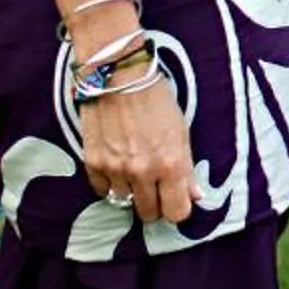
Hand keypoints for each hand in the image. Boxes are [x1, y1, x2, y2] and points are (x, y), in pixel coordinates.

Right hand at [78, 67, 195, 225]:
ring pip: (125, 203)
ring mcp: (116, 170)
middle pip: (149, 214)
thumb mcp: (181, 129)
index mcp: (171, 164)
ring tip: (134, 167)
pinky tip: (116, 164)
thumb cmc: (155, 97)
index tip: (175, 199)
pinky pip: (102, 190)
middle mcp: (143, 172)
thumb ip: (188, 167)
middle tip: (154, 186)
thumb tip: (195, 195)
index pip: (177, 211)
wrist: (117, 75)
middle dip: (155, 204)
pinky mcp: (93, 164)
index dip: (178, 208)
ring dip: (131, 191)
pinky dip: (110, 183)